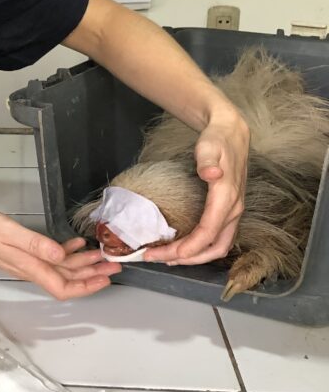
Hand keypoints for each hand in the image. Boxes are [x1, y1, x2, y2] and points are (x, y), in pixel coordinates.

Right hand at [0, 208, 121, 299]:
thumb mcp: (9, 232)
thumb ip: (37, 245)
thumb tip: (63, 256)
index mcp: (29, 267)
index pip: (63, 287)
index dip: (87, 286)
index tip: (106, 278)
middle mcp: (30, 269)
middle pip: (66, 279)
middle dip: (92, 274)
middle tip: (114, 264)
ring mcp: (25, 263)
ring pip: (60, 269)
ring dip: (82, 264)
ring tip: (101, 254)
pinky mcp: (22, 254)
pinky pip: (49, 258)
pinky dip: (65, 253)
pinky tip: (74, 244)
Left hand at [144, 112, 249, 265]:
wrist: (231, 133)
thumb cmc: (217, 140)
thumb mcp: (209, 146)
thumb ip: (208, 162)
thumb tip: (212, 174)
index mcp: (228, 198)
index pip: (210, 231)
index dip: (191, 247)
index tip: (169, 255)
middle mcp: (234, 210)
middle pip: (215, 247)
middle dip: (187, 258)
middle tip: (157, 257)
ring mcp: (232, 212)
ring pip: (217, 246)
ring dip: (193, 256)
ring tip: (165, 258)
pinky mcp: (227, 212)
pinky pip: (215, 238)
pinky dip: (198, 248)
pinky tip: (180, 247)